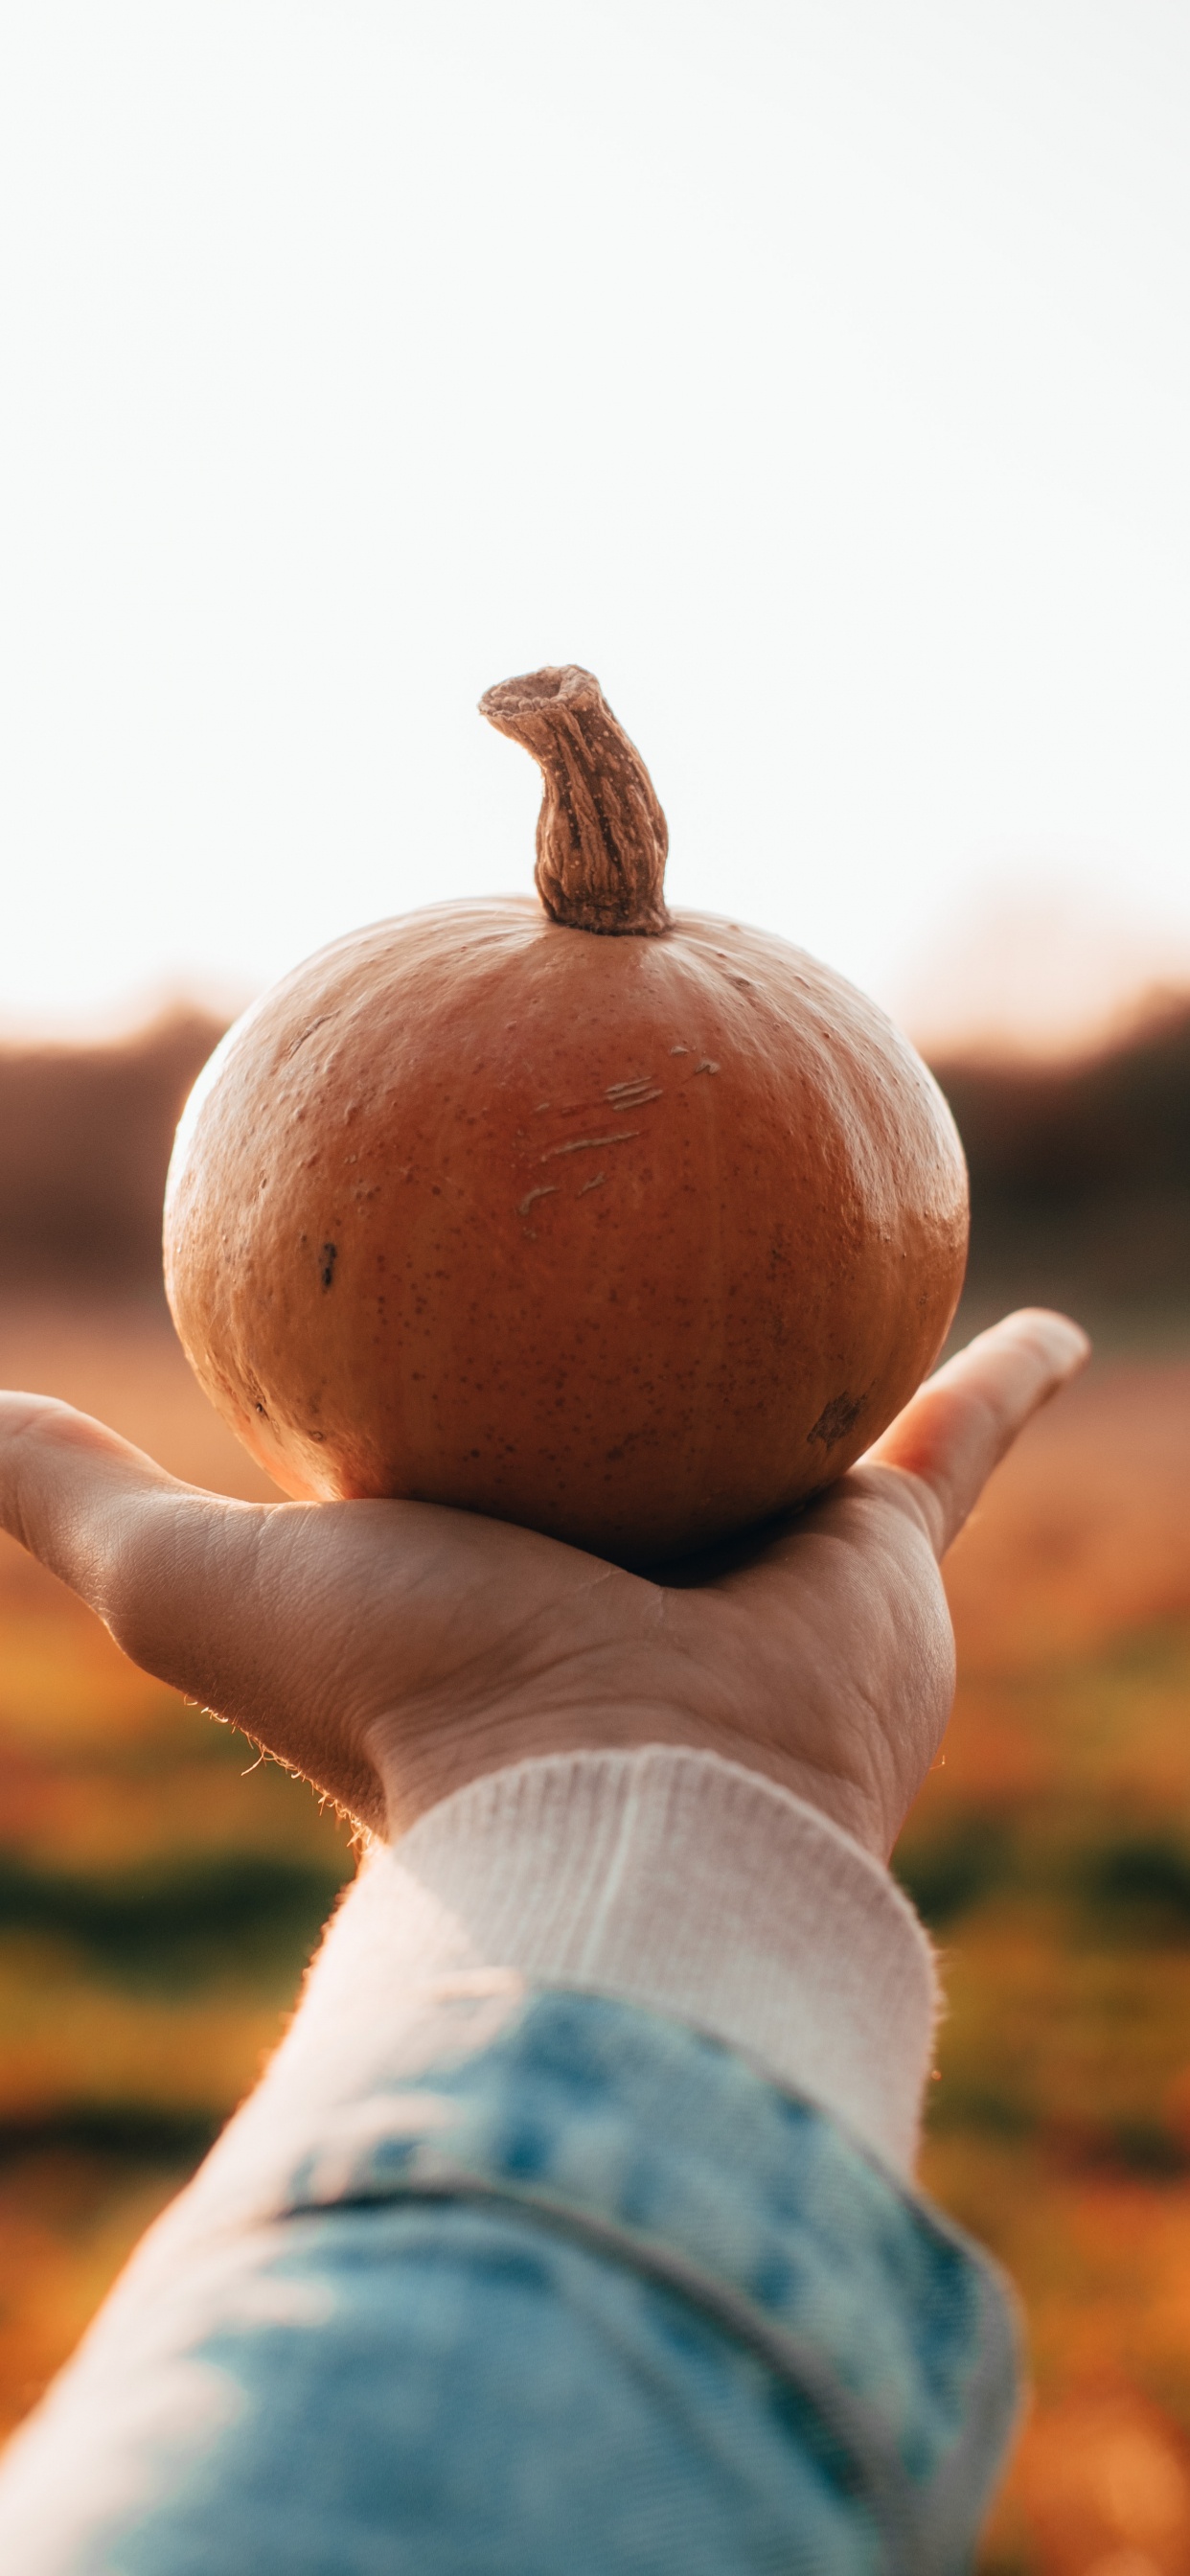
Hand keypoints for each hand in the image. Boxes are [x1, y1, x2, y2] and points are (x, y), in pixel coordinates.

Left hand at [0, 1310, 1087, 1857]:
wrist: (617, 1811)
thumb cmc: (403, 1706)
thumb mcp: (193, 1582)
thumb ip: (76, 1499)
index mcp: (493, 1575)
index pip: (476, 1452)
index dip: (459, 1395)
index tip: (447, 1345)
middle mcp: (630, 1566)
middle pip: (640, 1430)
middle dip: (650, 1386)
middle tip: (649, 1297)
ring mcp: (761, 1556)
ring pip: (803, 1420)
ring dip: (828, 1365)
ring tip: (861, 1270)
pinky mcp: (880, 1547)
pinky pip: (956, 1433)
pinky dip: (1005, 1378)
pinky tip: (1037, 1318)